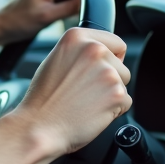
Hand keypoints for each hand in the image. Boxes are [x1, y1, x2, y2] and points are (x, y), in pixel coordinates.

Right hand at [13, 27, 131, 154]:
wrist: (38, 126)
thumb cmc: (43, 99)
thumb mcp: (55, 60)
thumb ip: (80, 52)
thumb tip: (103, 54)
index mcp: (77, 37)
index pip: (116, 42)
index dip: (110, 58)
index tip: (97, 70)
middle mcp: (94, 49)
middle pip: (121, 64)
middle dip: (109, 78)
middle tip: (84, 91)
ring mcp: (107, 71)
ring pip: (124, 83)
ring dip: (110, 94)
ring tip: (85, 101)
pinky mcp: (117, 94)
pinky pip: (125, 102)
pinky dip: (112, 110)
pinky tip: (91, 111)